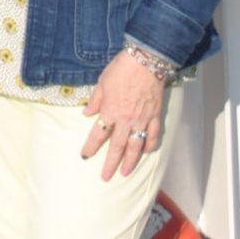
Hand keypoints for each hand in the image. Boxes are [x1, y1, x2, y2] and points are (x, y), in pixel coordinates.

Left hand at [79, 50, 165, 181]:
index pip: (98, 134)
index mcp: (110, 111)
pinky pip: (153, 136)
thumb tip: (86, 113)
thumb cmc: (121, 69)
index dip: (90, 147)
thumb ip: (95, 100)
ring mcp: (142, 120)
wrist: (146, 61)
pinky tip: (146, 152)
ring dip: (130, 162)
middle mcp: (125, 120)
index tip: (85, 156)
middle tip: (106, 177)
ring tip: (125, 173)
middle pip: (116, 147)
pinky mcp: (155, 116)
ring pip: (135, 146)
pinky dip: (150, 146)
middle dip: (110, 164)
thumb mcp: (102, 82)